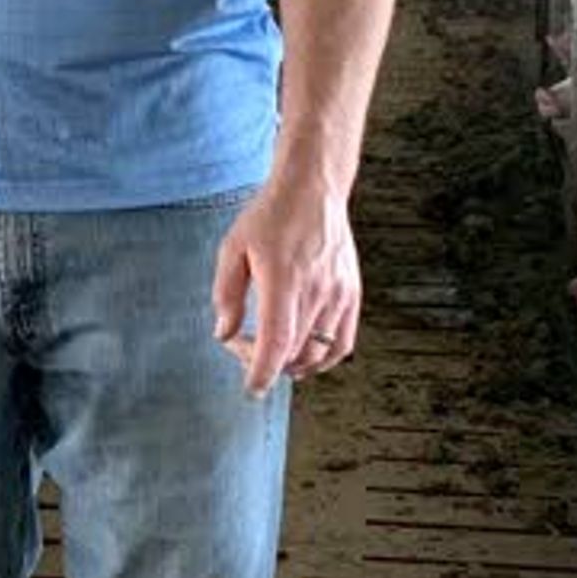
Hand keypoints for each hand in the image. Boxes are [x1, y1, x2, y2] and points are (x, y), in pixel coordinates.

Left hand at [212, 168, 360, 396]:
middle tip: (246, 351)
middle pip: (294, 353)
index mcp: (283, 279)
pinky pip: (343, 343)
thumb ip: (227, 294)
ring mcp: (338, 294)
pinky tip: (305, 355)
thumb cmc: (270, 215)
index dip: (263, 372)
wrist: (313, 188)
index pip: (277, 342)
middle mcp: (316, 291)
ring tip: (274, 356)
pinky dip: (324, 359)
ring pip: (319, 353)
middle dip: (267, 364)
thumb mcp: (234, 248)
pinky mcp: (352, 294)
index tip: (251, 389)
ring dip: (294, 365)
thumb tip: (224, 334)